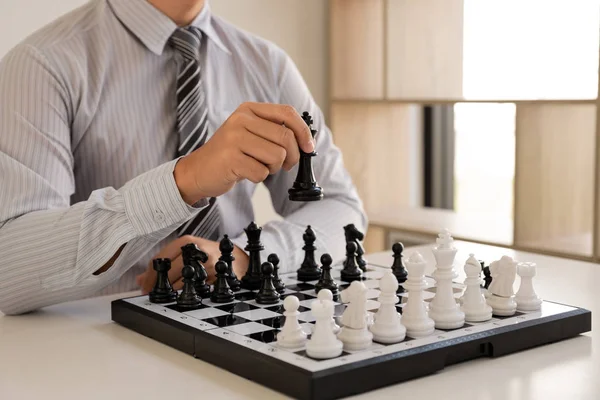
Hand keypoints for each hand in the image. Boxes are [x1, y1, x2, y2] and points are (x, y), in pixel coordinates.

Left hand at [136, 235, 248, 293]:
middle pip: (169, 272)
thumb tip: (139, 279)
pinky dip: (187, 296)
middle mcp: (198, 252)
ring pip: (180, 284)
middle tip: (151, 294)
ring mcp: (208, 266)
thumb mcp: (187, 252)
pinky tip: (184, 297)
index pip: (160, 258)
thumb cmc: (207, 255)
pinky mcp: (216, 280)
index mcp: (188, 242)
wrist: (237, 260)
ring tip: (166, 297)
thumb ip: (164, 262)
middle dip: (158, 286)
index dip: (149, 275)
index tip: (143, 287)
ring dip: (170, 293)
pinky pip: (196, 292)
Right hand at [174, 102, 314, 204]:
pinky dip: (258, 177)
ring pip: (277, 156)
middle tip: (284, 165)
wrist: (198, 170)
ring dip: (273, 168)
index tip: (309, 147)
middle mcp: (240, 120)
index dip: (303, 131)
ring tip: (257, 165)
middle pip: (285, 138)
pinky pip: (262, 172)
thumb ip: (274, 131)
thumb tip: (306, 141)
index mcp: (248, 110)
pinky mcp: (230, 159)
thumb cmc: (231, 154)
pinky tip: (244, 173)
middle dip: (291, 156)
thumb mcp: (250, 133)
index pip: (287, 113)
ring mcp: (234, 139)